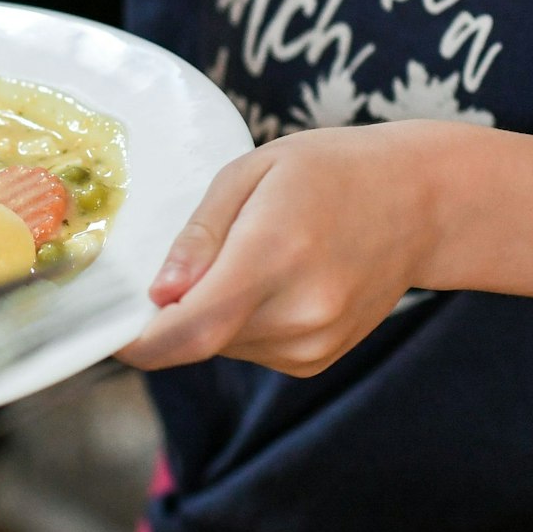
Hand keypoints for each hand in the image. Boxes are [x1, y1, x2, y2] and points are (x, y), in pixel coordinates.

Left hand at [118, 122, 452, 376]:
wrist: (422, 202)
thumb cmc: (329, 172)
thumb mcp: (251, 173)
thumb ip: (199, 236)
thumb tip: (159, 294)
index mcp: (275, 255)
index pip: (189, 329)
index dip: (138, 342)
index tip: (110, 331)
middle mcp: (300, 310)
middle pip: (198, 340)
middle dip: (172, 314)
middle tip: (189, 265)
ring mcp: (314, 342)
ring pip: (220, 348)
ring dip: (210, 316)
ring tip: (253, 260)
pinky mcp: (318, 359)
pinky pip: (249, 352)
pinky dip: (241, 325)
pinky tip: (276, 282)